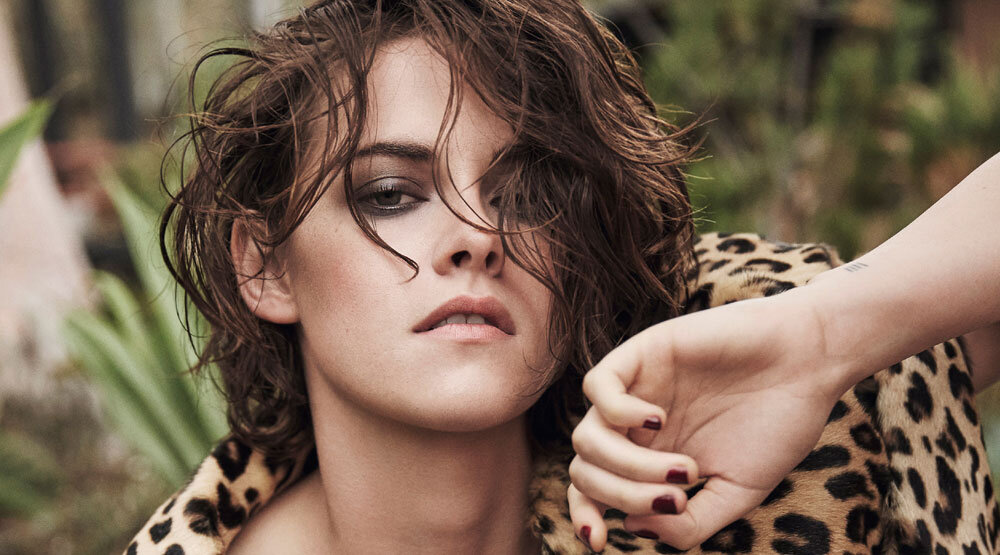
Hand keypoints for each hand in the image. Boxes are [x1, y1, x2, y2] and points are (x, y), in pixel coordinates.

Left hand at [568, 292, 849, 550]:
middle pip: (586, 470)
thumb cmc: (779, 424)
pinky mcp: (643, 353)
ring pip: (586, 435)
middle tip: (677, 499)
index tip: (600, 543)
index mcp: (650, 459)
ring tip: (686, 469)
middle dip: (622, 497)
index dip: (584, 518)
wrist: (810, 362)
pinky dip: (617, 411)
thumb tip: (633, 528)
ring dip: (628, 465)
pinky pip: (598, 384)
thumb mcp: (738, 490)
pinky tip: (659, 418)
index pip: (593, 491)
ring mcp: (636, 390)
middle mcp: (635, 428)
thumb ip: (689, 523)